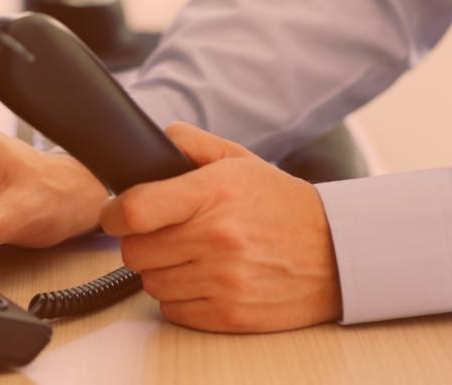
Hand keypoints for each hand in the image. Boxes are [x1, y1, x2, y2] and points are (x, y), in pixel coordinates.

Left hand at [100, 122, 341, 332]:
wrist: (338, 252)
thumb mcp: (240, 161)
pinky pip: (173, 310)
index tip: (114, 216)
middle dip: (141, 243)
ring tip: (189, 257)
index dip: (113, 215)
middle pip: (134, 251)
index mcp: (213, 194)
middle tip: (162, 236)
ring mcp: (223, 279)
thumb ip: (192, 144)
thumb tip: (157, 138)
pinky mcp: (229, 314)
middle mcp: (215, 238)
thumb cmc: (281, 205)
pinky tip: (202, 280)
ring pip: (151, 283)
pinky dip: (180, 298)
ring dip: (161, 272)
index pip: (134, 210)